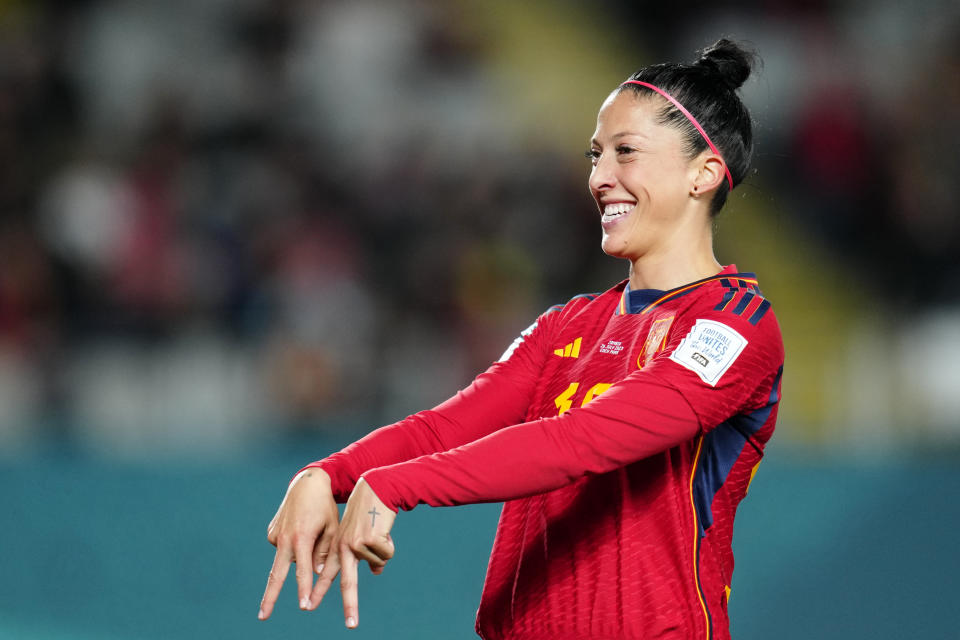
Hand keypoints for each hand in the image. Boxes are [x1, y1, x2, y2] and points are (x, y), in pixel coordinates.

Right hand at [258, 468, 338, 619]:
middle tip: (263, 616)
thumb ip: (325, 552)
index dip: (304, 588)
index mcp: (302, 537)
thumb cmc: (325, 507)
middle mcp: (285, 538)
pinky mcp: (271, 532)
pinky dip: (294, 544)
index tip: (304, 605)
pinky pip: (285, 547)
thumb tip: (317, 573)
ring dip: (298, 554)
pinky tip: (301, 528)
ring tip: (310, 529)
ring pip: (288, 558)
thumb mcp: (332, 528)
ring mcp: (275, 535)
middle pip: (276, 573)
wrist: (307, 483)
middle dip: (270, 596)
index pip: (304, 569)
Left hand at [314, 478, 395, 628]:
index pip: (327, 573)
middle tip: (352, 625)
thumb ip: (364, 554)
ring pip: (378, 561)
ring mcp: (355, 543)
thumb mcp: (362, 533)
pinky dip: (389, 543)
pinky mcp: (369, 538)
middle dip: (350, 605)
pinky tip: (383, 528)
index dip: (318, 590)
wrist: (375, 488)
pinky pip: (386, 552)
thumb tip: (376, 572)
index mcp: (337, 545)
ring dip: (384, 548)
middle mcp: (342, 546)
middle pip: (348, 582)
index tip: (308, 606)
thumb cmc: (369, 511)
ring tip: (379, 530)